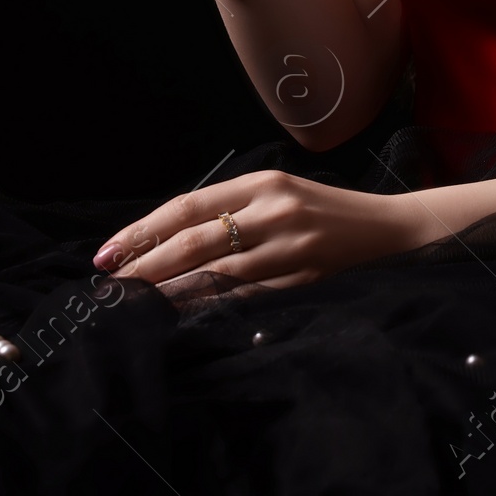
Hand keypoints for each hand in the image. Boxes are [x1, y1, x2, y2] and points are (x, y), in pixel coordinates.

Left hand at [92, 170, 443, 299]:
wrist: (387, 227)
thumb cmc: (323, 210)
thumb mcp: (278, 193)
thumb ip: (231, 209)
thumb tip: (165, 239)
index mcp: (263, 182)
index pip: (188, 207)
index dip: (144, 230)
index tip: (108, 252)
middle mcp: (275, 210)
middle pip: (195, 240)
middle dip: (146, 265)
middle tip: (111, 283)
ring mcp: (291, 246)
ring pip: (215, 273)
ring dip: (170, 291)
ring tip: (136, 303)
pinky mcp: (303, 278)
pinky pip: (245, 295)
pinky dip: (209, 305)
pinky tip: (183, 314)